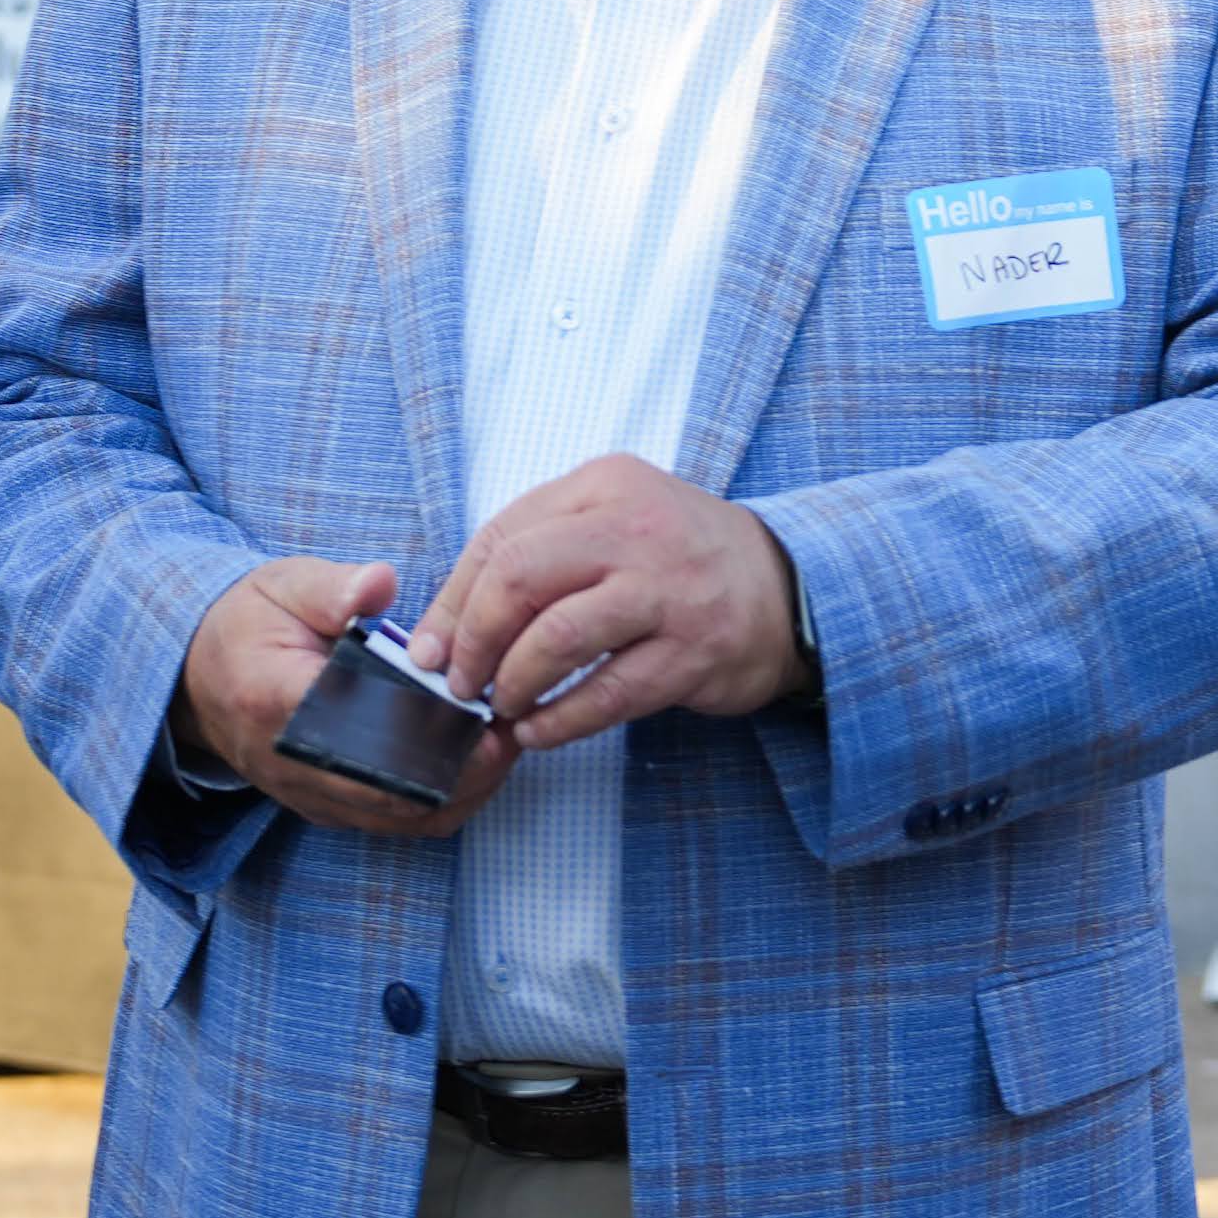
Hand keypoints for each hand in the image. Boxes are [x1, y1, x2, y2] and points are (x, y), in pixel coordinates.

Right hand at [178, 557, 521, 837]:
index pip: (361, 736)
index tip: (481, 715)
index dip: (428, 736)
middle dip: (462, 768)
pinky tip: (474, 762)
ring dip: (461, 789)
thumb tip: (381, 584)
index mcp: (278, 703)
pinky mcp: (326, 809)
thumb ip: (334, 587)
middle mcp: (293, 766)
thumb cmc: (249, 624)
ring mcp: (310, 796)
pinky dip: (443, 800)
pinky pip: (396, 822)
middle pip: (394, 793)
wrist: (199, 675)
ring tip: (502, 742)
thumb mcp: (283, 586)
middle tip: (511, 730)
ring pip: (403, 818)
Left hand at [413, 453, 805, 752]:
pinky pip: (608, 693)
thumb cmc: (677, 558)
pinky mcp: (694, 651)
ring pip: (557, 637)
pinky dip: (561, 720)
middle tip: (459, 682)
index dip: (453, 601)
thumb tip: (445, 630)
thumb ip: (536, 557)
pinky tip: (539, 732)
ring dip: (513, 681)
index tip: (430, 649)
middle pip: (518, 578)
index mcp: (604, 485)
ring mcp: (668, 590)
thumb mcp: (612, 522)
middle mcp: (635, 528)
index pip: (501, 537)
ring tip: (502, 706)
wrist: (786, 585)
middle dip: (474, 640)